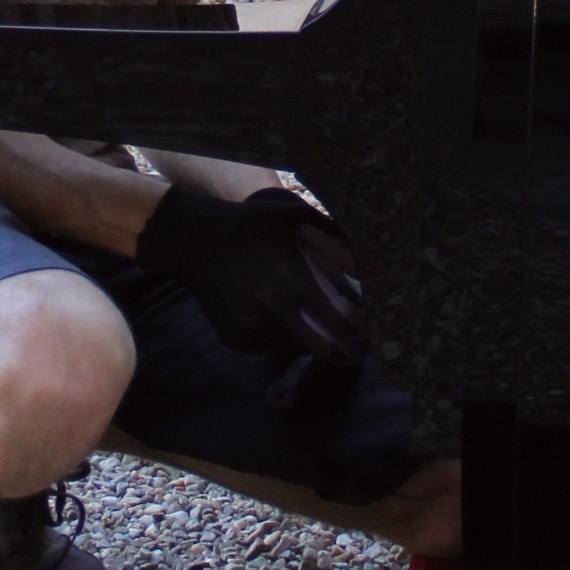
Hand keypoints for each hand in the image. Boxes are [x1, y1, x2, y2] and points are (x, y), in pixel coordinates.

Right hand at [136, 184, 367, 365]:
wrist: (195, 241)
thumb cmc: (253, 224)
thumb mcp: (296, 218)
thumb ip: (336, 239)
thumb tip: (370, 265)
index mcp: (291, 280)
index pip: (341, 319)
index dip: (363, 327)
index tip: (375, 327)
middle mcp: (271, 310)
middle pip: (324, 349)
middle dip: (348, 351)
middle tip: (362, 348)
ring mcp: (250, 329)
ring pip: (298, 349)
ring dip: (316, 343)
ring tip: (330, 334)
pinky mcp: (235, 339)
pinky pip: (272, 348)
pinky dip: (287, 340)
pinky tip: (292, 324)